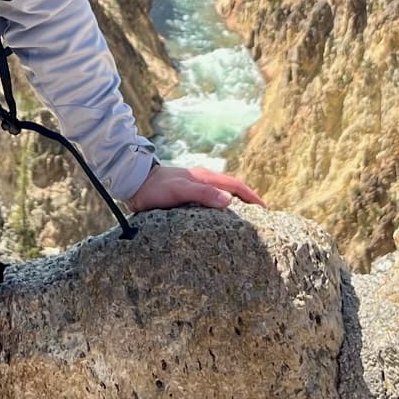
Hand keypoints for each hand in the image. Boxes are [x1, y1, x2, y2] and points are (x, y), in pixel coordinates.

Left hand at [129, 163, 265, 211]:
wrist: (133, 183)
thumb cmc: (156, 187)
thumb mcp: (180, 190)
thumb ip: (203, 193)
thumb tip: (229, 201)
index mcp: (205, 177)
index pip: (236, 185)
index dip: (252, 197)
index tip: (265, 210)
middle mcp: (203, 181)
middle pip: (232, 189)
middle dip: (247, 200)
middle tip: (260, 218)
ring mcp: (195, 187)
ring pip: (221, 195)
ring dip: (235, 205)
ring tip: (244, 221)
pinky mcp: (186, 195)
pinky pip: (210, 201)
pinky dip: (220, 209)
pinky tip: (218, 221)